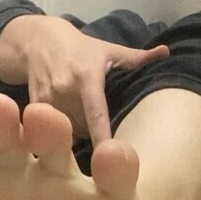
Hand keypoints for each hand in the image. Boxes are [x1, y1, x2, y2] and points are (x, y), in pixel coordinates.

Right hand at [20, 17, 169, 145]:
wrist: (38, 41)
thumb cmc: (81, 49)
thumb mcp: (108, 50)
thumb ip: (137, 57)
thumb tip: (166, 51)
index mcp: (87, 76)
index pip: (97, 113)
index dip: (102, 138)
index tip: (109, 158)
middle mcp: (65, 88)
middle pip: (84, 127)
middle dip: (92, 129)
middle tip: (94, 115)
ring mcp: (47, 98)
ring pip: (68, 132)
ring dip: (76, 130)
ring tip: (78, 112)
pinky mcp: (34, 105)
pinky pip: (50, 131)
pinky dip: (59, 130)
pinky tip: (62, 118)